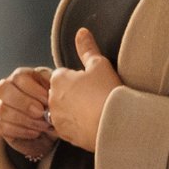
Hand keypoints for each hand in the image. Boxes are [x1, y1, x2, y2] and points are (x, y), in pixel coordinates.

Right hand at [0, 67, 55, 161]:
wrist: (50, 127)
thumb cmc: (53, 105)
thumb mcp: (57, 91)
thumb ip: (55, 85)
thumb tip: (56, 84)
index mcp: (22, 77)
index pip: (19, 76)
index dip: (33, 89)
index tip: (47, 98)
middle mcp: (8, 89)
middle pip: (4, 89)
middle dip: (25, 103)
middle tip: (41, 112)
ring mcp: (1, 107)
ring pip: (3, 110)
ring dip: (27, 119)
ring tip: (44, 124)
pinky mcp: (1, 125)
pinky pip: (4, 126)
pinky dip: (23, 131)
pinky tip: (36, 132)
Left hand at [48, 28, 122, 153]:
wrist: (115, 124)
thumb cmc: (107, 93)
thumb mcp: (99, 64)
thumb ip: (87, 48)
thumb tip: (81, 32)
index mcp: (58, 79)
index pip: (63, 75)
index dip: (79, 78)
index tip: (92, 83)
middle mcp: (52, 99)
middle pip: (61, 93)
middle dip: (74, 94)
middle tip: (94, 96)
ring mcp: (57, 119)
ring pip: (63, 111)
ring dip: (74, 110)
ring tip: (94, 111)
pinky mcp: (64, 135)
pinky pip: (68, 127)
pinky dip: (77, 126)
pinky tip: (92, 123)